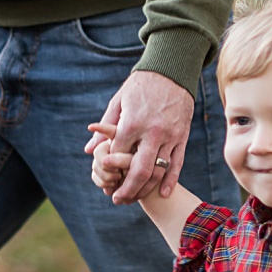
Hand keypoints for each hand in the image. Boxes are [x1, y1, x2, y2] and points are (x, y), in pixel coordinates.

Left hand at [83, 70, 193, 202]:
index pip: (118, 154)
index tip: (104, 176)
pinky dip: (170, 181)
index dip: (109, 168)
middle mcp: (152, 132)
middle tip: (117, 200)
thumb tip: (88, 150)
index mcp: (132, 123)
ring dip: (146, 189)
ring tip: (135, 198)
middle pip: (139, 170)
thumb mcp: (119, 102)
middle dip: (127, 189)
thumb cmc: (140, 86)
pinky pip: (177, 164)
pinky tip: (163, 193)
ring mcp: (170, 136)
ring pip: (159, 171)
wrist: (172, 71)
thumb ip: (105, 127)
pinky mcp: (183, 137)